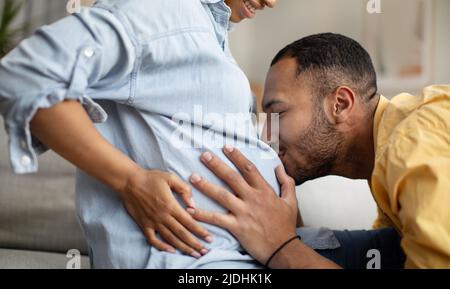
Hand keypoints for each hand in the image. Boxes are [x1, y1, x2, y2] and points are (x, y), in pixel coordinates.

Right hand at [121, 169, 211, 257]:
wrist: (129, 182)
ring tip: (194, 254)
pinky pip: (153, 239)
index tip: (209, 238)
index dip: (200, 231)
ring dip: (183, 248)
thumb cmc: (151, 178)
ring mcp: (153, 222)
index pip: (189, 222)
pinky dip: (162, 247)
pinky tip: (171, 250)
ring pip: (170, 239)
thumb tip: (193, 205)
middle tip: (205, 251)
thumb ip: (184, 189)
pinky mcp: (144, 225)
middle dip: (195, 244)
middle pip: (182, 234)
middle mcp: (163, 216)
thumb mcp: (171, 177)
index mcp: (171, 205)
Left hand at [188, 145, 297, 264]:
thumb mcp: (291, 201)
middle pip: (232, 177)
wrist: (284, 249)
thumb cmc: (285, 226)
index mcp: (265, 191)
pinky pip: (217, 219)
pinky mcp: (237, 227)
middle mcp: (253, 199)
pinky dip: (203, 215)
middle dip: (217, 165)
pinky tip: (190, 210)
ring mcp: (244, 213)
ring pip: (222, 195)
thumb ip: (286, 182)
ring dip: (206, 186)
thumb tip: (279, 167)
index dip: (237, 156)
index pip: (249, 168)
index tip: (226, 147)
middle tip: (203, 155)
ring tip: (192, 177)